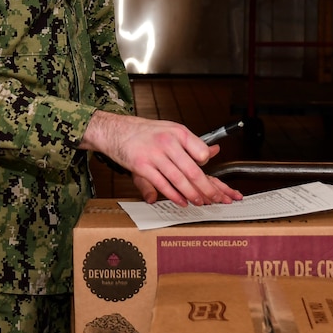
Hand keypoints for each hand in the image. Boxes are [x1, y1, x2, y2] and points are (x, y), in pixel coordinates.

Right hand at [82, 111, 243, 206]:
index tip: (208, 173)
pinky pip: (162, 184)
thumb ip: (192, 143)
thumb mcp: (172, 130)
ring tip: (199, 201)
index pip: (201, 151)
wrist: (117, 130)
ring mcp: (154, 155)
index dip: (207, 164)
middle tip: (214, 197)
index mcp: (178, 132)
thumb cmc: (146, 132)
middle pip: (192, 170)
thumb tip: (215, 151)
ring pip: (178, 180)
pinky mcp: (142, 166)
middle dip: (206, 187)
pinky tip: (181, 201)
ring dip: (191, 194)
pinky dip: (174, 195)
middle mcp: (167, 142)